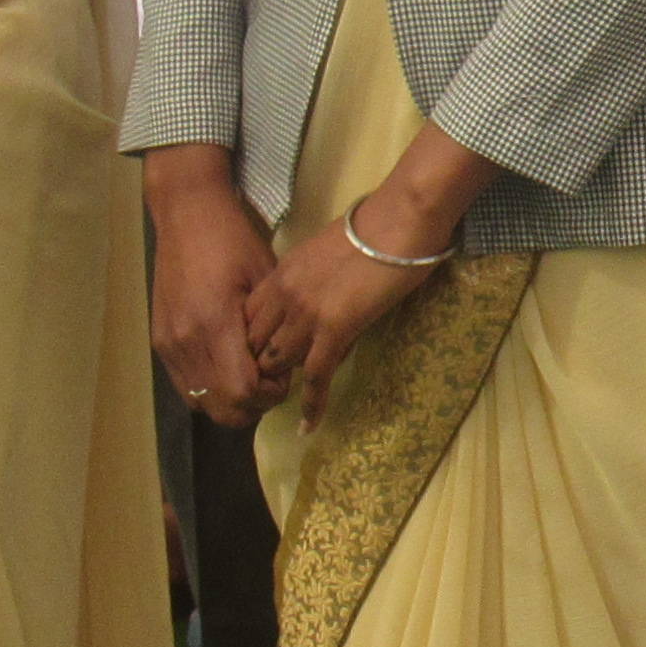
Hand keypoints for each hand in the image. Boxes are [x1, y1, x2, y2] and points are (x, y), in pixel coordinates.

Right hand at [146, 151, 281, 426]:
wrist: (187, 214)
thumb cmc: (234, 240)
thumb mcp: (266, 279)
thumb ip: (274, 328)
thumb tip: (287, 366)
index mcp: (215, 322)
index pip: (242, 391)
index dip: (268, 396)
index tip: (283, 377)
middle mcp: (186, 340)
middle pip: (221, 408)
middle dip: (251, 405)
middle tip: (269, 381)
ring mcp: (168, 342)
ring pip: (200, 402)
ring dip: (228, 400)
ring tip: (247, 374)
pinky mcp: (159, 340)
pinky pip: (184, 385)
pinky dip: (208, 387)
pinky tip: (225, 365)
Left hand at [244, 210, 432, 420]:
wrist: (398, 221)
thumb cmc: (373, 229)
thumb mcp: (325, 254)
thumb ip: (310, 281)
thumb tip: (318, 306)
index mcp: (281, 273)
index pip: (248, 319)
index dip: (249, 344)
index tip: (258, 363)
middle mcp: (284, 295)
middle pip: (255, 343)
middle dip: (257, 369)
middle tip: (267, 392)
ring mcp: (307, 313)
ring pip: (279, 361)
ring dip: (281, 386)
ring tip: (284, 408)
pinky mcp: (334, 328)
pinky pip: (316, 376)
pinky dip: (312, 404)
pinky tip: (309, 425)